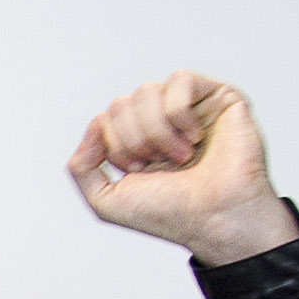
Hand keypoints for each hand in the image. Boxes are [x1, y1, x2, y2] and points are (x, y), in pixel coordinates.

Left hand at [67, 71, 298, 265]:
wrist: (216, 219)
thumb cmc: (170, 213)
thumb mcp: (106, 201)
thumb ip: (81, 167)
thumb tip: (95, 122)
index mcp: (136, 141)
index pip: (105, 119)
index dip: (114, 147)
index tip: (139, 172)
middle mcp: (161, 121)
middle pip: (121, 103)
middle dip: (133, 140)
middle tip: (159, 165)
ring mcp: (189, 107)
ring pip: (146, 90)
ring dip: (156, 131)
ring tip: (180, 156)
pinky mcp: (217, 96)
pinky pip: (179, 80)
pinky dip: (179, 113)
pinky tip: (195, 138)